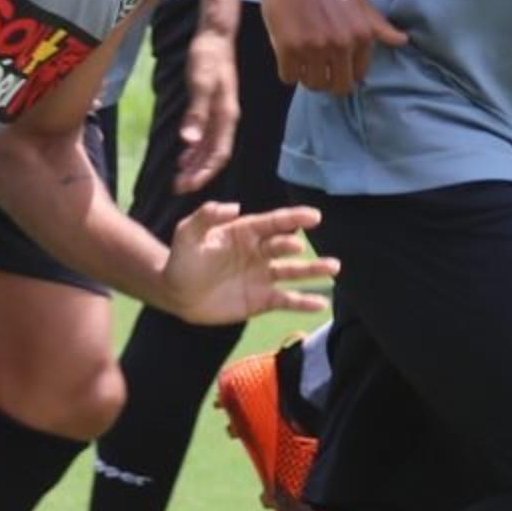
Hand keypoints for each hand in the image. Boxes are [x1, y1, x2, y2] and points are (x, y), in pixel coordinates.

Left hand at [155, 202, 339, 325]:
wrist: (177, 295)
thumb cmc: (182, 260)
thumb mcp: (187, 234)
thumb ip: (205, 217)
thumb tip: (233, 207)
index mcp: (246, 232)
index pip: (274, 222)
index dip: (293, 218)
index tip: (314, 216)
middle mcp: (260, 252)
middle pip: (284, 246)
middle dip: (294, 245)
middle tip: (296, 247)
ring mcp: (263, 276)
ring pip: (294, 271)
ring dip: (314, 269)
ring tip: (334, 267)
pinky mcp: (263, 300)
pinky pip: (288, 300)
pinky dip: (304, 302)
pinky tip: (320, 304)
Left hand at [171, 24, 242, 192]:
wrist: (215, 36)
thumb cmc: (208, 57)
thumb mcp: (200, 83)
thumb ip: (196, 113)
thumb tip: (190, 142)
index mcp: (226, 116)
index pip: (219, 153)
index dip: (204, 173)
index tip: (187, 186)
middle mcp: (227, 119)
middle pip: (215, 155)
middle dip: (198, 174)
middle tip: (178, 189)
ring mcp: (220, 114)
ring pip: (210, 148)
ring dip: (196, 165)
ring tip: (179, 179)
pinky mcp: (212, 108)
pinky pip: (206, 136)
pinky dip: (195, 150)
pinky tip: (183, 157)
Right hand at [261, 0, 405, 93]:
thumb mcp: (360, 3)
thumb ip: (379, 26)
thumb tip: (403, 41)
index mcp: (362, 37)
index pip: (357, 76)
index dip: (343, 72)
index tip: (332, 62)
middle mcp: (342, 45)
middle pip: (336, 87)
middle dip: (326, 80)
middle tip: (314, 65)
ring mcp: (315, 48)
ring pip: (312, 84)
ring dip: (305, 75)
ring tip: (300, 56)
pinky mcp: (289, 48)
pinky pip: (289, 77)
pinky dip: (287, 70)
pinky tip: (287, 53)